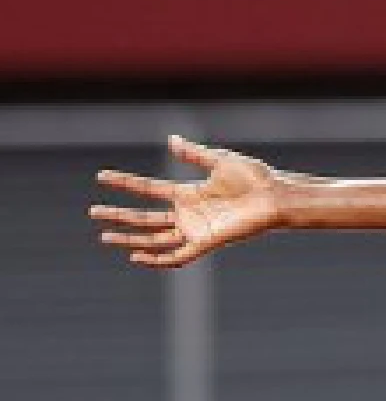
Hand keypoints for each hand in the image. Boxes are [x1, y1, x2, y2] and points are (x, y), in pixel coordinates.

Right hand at [90, 135, 282, 268]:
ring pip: (155, 238)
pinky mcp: (207, 242)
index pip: (149, 189)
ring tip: (104, 237)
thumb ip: (194, 154)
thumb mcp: (220, 160)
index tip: (102, 176)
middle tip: (93, 211)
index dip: (126, 183)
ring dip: (130, 239)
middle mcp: (189, 213)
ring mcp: (196, 229)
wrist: (276, 196)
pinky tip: (136, 257)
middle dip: (119, 215)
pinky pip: (177, 257)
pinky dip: (157, 260)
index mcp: (189, 192)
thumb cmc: (255, 177)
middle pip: (146, 217)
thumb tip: (171, 140)